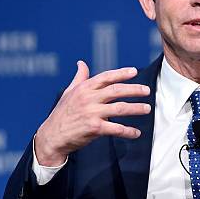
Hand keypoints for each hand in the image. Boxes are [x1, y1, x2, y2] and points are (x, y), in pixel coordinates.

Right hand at [34, 61, 150, 165]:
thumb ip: (79, 78)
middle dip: (134, 90)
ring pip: (120, 109)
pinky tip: (136, 132)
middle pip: (116, 91)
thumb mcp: (69, 93)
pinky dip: (128, 131)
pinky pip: (116, 129)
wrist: (52, 135)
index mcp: (84, 88)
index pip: (106, 77)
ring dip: (136, 108)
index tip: (134, 72)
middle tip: (147, 90)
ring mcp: (92, 113)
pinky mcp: (94, 128)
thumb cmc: (62, 113)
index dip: (121, 73)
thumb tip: (81, 63)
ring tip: (147, 108)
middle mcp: (88, 98)